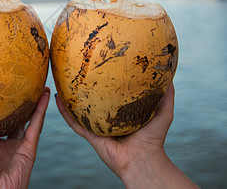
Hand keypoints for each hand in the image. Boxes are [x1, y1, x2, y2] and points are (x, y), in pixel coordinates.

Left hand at [0, 87, 49, 188]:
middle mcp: (3, 144)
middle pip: (12, 119)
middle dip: (16, 103)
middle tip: (18, 84)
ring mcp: (17, 146)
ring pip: (28, 120)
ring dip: (33, 103)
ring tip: (37, 85)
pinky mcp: (29, 149)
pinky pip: (37, 126)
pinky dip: (41, 110)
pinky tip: (44, 95)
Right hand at [56, 83, 198, 187]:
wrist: (143, 160)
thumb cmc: (154, 138)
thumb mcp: (163, 111)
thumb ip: (166, 94)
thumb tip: (169, 73)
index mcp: (121, 113)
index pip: (111, 94)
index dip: (105, 82)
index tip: (100, 66)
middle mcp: (107, 118)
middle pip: (93, 100)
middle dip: (84, 88)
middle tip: (78, 71)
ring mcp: (97, 126)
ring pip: (79, 110)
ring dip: (70, 98)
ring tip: (62, 82)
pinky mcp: (90, 135)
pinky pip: (74, 122)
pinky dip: (64, 112)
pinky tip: (57, 99)